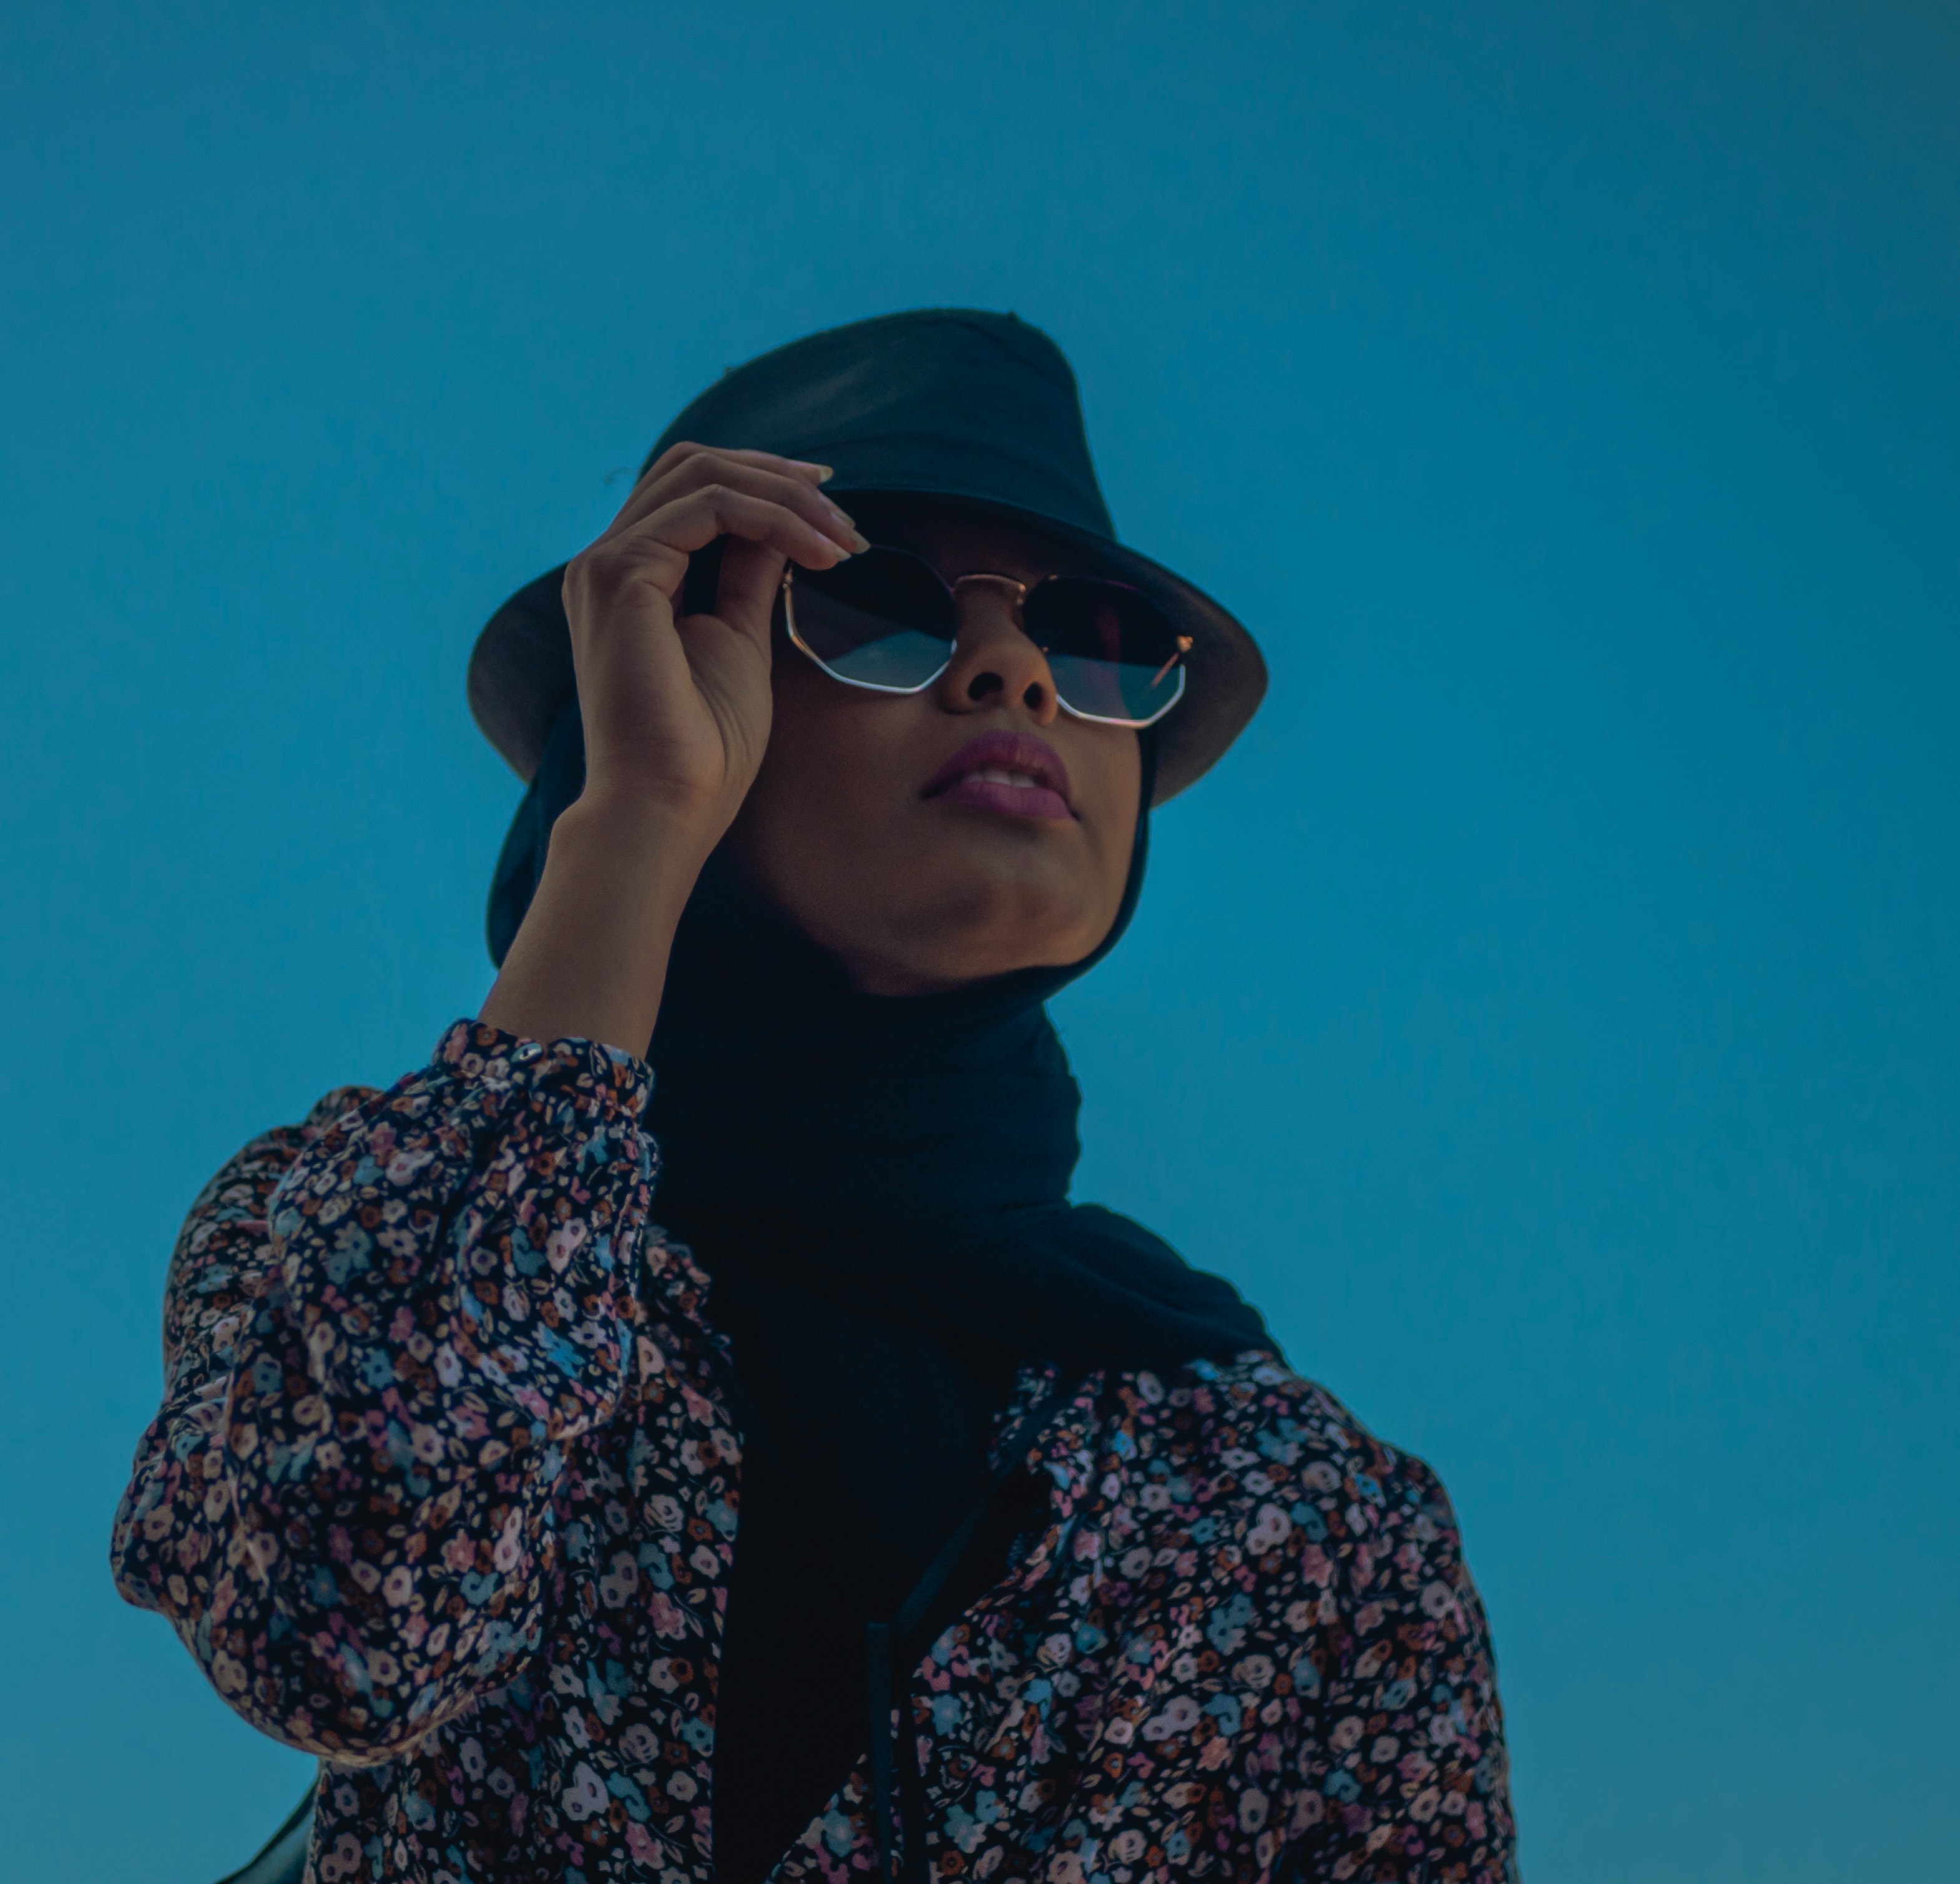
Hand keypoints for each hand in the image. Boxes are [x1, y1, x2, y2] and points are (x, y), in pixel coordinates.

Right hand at [562, 441, 866, 846]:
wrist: (667, 804)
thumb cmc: (703, 748)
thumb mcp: (739, 640)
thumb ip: (748, 577)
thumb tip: (779, 530)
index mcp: (631, 579)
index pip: (691, 493)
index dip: (764, 486)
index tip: (831, 512)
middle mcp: (608, 562)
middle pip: (693, 464)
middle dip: (777, 478)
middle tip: (842, 513)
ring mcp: (606, 563)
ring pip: (702, 473)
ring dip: (785, 496)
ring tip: (842, 537)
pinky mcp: (621, 572)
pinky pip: (709, 507)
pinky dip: (773, 518)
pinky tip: (819, 552)